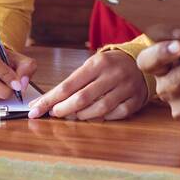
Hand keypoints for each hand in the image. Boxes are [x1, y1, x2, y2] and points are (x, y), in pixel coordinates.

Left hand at [28, 49, 148, 120]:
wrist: (144, 61)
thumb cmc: (111, 66)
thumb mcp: (93, 65)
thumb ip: (74, 82)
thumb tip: (48, 101)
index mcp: (98, 63)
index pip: (68, 85)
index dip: (50, 99)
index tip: (35, 109)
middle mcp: (113, 74)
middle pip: (82, 98)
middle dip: (63, 109)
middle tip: (54, 113)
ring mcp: (126, 88)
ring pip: (99, 109)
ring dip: (82, 115)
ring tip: (75, 115)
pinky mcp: (136, 100)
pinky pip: (116, 114)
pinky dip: (103, 118)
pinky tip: (96, 116)